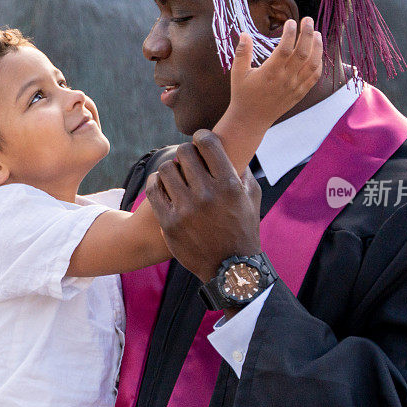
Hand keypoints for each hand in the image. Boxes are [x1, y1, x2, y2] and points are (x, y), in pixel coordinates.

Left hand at [145, 130, 261, 281]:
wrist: (230, 269)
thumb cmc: (243, 230)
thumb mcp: (252, 199)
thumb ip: (243, 171)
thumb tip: (232, 149)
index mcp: (230, 185)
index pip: (208, 143)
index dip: (202, 136)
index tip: (200, 140)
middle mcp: (207, 195)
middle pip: (184, 153)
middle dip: (186, 152)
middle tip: (187, 158)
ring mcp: (186, 210)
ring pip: (166, 169)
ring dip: (171, 168)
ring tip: (175, 174)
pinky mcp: (169, 223)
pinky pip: (154, 190)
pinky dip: (156, 183)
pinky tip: (162, 185)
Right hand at [229, 18, 322, 128]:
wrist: (251, 119)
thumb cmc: (243, 95)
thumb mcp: (237, 73)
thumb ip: (242, 53)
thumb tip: (244, 33)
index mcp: (269, 73)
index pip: (285, 48)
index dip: (290, 33)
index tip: (291, 22)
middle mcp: (285, 79)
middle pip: (303, 53)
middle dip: (308, 33)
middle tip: (308, 20)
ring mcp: (294, 87)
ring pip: (313, 64)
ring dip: (317, 47)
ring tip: (317, 34)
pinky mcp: (300, 93)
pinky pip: (314, 76)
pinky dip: (319, 63)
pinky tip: (317, 53)